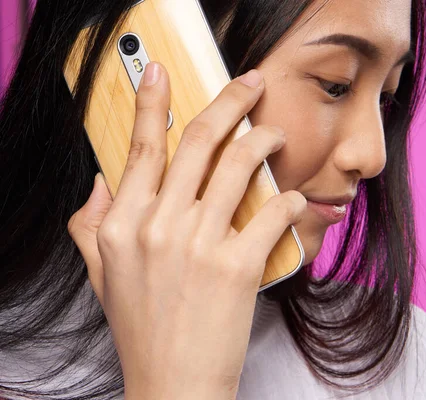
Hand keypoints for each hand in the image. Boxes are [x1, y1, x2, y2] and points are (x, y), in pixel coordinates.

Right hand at [67, 62, 306, 399]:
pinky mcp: (238, 267)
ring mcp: (199, 245)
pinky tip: (294, 199)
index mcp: (124, 225)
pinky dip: (290, 199)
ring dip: (264, 140)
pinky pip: (272, 213)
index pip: (142, 148)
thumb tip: (103, 180)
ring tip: (276, 135)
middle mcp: (158, 227)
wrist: (174, 383)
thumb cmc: (144, 329)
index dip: (154, 104)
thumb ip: (92, 224)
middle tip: (251, 83)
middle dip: (230, 102)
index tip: (162, 75)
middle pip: (197, 143)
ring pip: (239, 165)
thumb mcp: (103, 275)